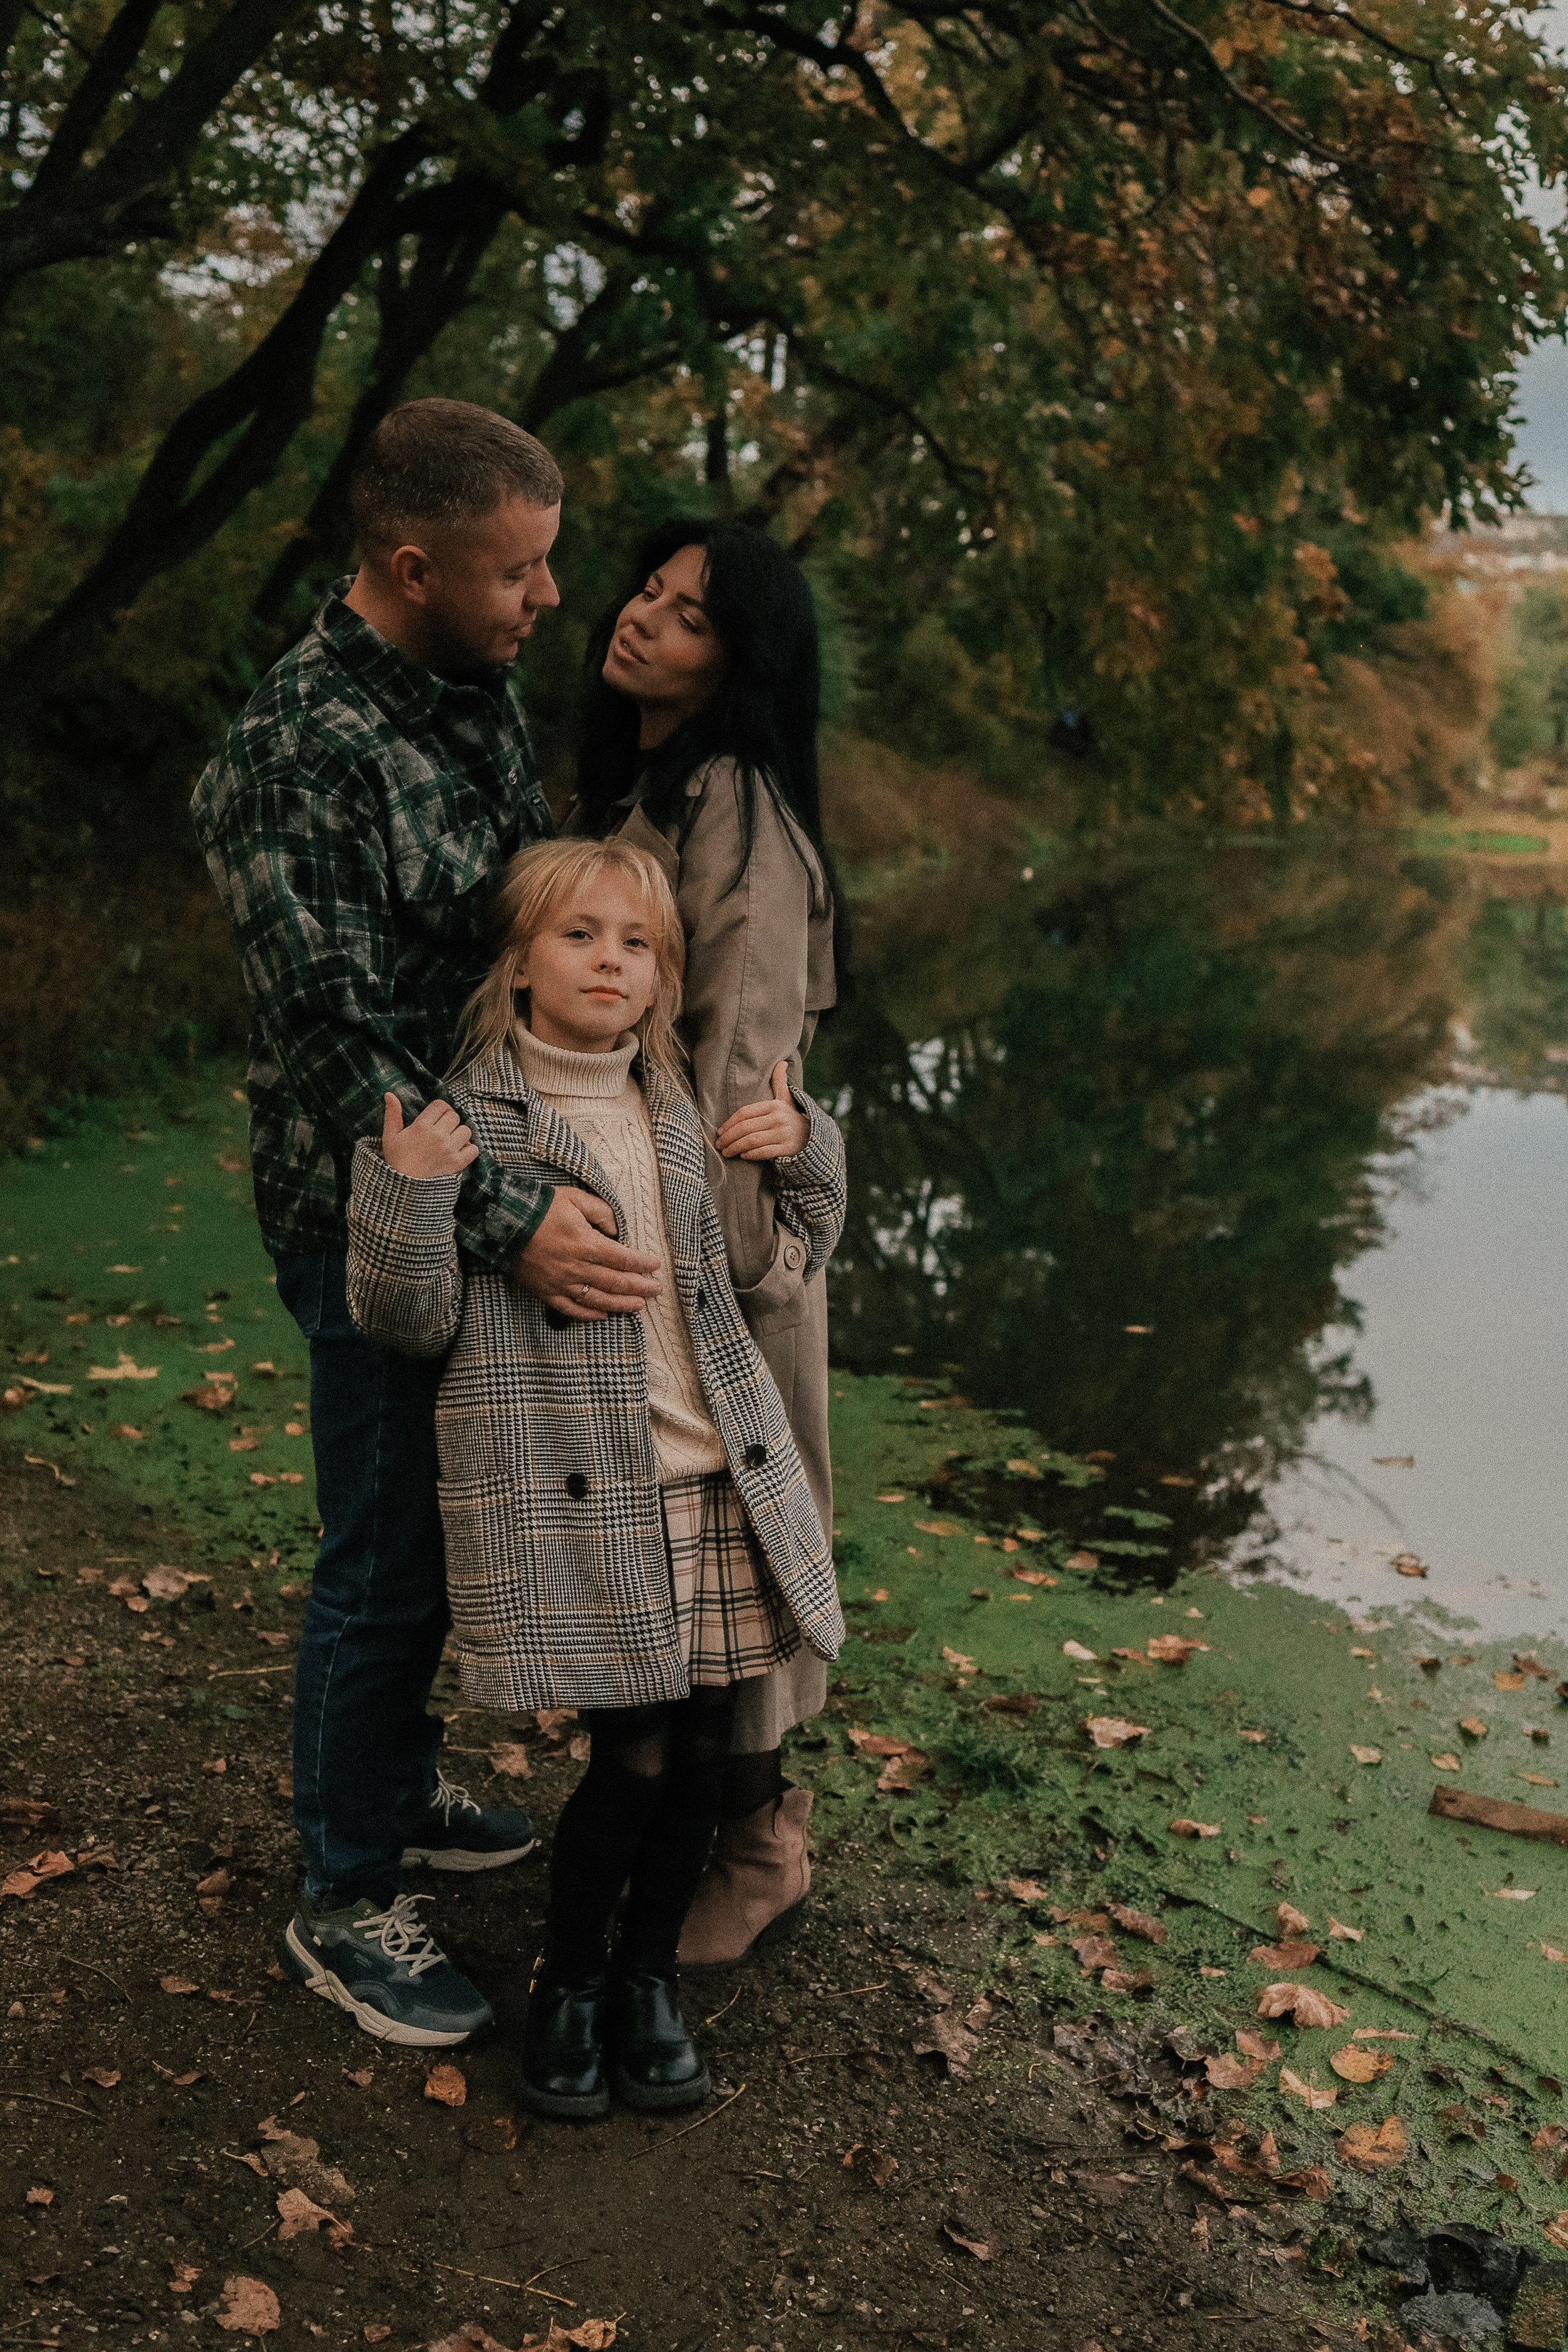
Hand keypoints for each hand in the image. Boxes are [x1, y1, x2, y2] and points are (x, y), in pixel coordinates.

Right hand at [382, 1094, 478, 1179]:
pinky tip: (458, 1151)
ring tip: (450, 1141)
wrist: (403, 1188)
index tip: (437, 1117)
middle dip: (449, 1121)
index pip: (441, 1106)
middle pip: (454, 1116)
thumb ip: (392, 1114)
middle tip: (441, 1130)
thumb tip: (390, 1094)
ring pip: (466, 1131)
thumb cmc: (396, 1161)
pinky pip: (473, 1149)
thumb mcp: (390, 1136)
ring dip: (459, 1134)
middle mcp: (437, 1136)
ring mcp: (449, 1150)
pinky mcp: (457, 1164)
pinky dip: (469, 1149)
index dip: (440, 1109)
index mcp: (421, 1127)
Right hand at [514, 1184, 662, 1320]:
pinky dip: (590, 1314)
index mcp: (586, 1244)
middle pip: (616, 1282)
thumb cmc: (541, 1207)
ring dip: (621, 1304)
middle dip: (640, 1287)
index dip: (642, 1264)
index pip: (623, 1259)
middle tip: (656, 1290)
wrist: (503, 1221)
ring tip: (639, 1306)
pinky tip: (604, 1314)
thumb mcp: (576, 1199)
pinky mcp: (546, 1292)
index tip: (655, 1265)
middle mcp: (576, 1268)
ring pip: (598, 1299)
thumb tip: (617, 1231)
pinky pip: (571, 1309)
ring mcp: (561, 1283)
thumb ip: (602, 1213)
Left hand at [716, 1061, 808, 1161]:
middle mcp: (779, 1118)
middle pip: (746, 1127)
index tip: (720, 1131)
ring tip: (726, 1152)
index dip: (729, 1122)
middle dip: (729, 1137)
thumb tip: (782, 1062)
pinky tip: (743, 1156)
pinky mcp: (788, 1149)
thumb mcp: (786, 1100)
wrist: (813, 1138)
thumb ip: (779, 1082)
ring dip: (736, 1147)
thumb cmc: (791, 1118)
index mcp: (775, 1105)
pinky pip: (764, 1152)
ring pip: (752, 1141)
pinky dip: (751, 1155)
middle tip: (719, 1145)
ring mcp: (784, 1134)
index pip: (745, 1112)